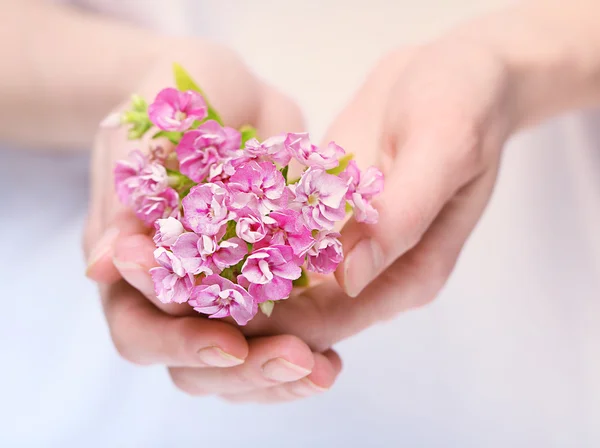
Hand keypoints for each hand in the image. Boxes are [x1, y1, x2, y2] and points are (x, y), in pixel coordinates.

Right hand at [83, 39, 341, 402]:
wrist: (220, 92)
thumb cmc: (172, 98)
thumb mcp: (146, 133)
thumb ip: (127, 196)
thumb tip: (99, 268)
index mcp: (128, 264)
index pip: (141, 327)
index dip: (180, 341)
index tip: (230, 342)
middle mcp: (169, 291)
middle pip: (192, 363)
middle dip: (243, 369)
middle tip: (298, 361)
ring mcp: (216, 293)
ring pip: (236, 362)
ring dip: (278, 374)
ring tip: (324, 369)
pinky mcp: (262, 284)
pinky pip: (277, 336)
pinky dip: (304, 349)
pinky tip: (333, 357)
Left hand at [103, 35, 515, 399]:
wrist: (457, 76)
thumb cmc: (465, 103)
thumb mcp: (444, 147)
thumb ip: (405, 214)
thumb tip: (350, 274)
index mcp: (407, 274)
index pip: (329, 321)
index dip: (265, 323)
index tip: (200, 308)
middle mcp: (372, 274)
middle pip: (293, 316)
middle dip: (226, 309)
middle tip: (154, 280)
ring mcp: (346, 248)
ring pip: (274, 284)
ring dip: (217, 276)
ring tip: (151, 257)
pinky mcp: (324, 216)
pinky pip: (272, 240)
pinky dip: (231, 238)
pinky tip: (183, 223)